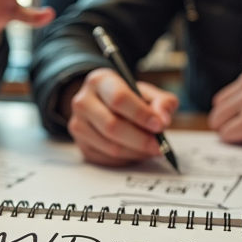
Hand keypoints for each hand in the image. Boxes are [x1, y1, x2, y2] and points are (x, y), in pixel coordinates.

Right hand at [63, 68, 179, 166]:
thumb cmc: (128, 99)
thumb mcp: (147, 92)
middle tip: (159, 145)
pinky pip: (107, 159)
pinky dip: (127, 160)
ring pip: (110, 147)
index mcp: (100, 81)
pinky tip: (137, 152)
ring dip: (136, 152)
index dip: (140, 114)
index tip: (159, 126)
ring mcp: (79, 125)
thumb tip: (162, 120)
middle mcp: (83, 102)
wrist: (103, 105)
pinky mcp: (82, 146)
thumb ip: (162, 102)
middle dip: (140, 139)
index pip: (118, 99)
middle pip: (111, 126)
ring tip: (151, 149)